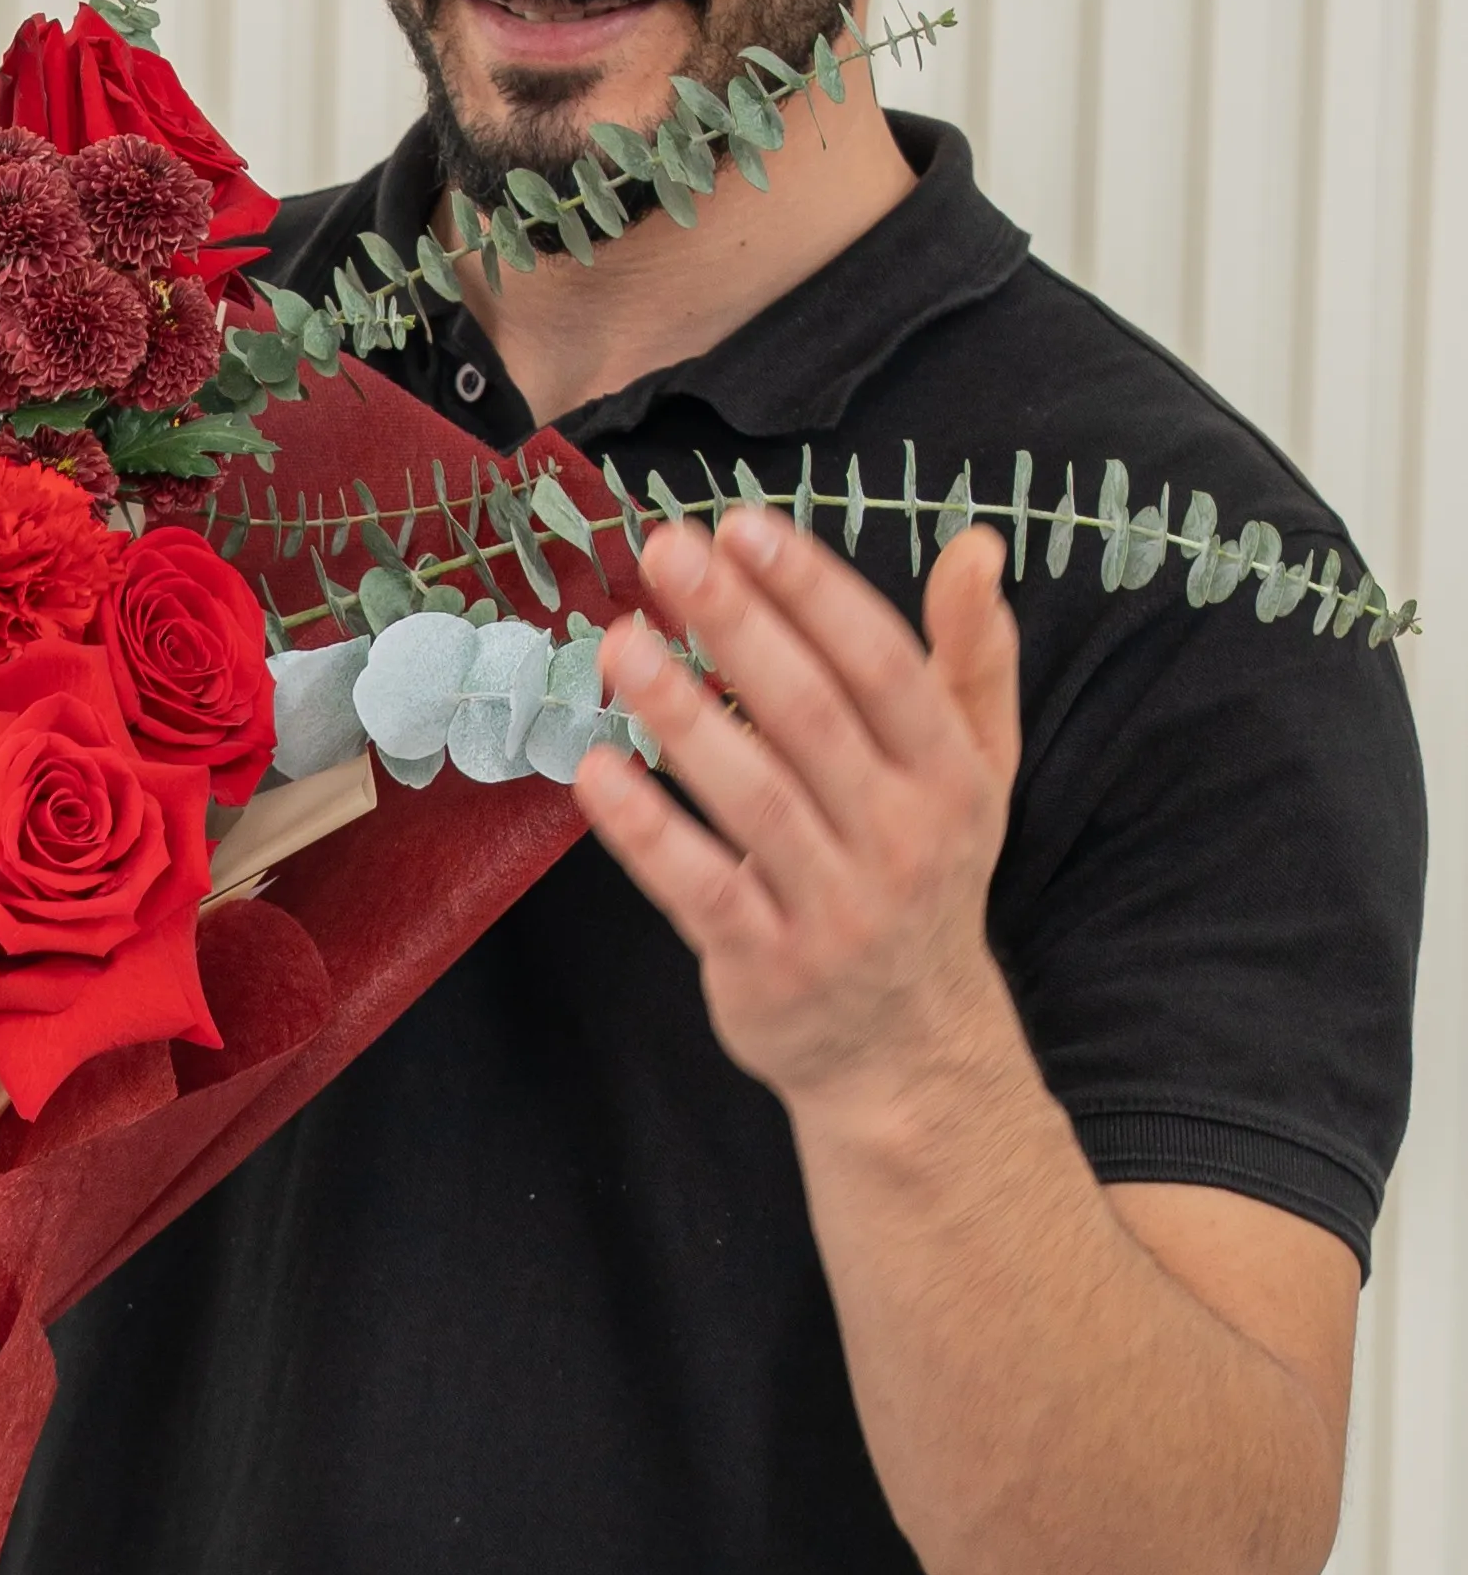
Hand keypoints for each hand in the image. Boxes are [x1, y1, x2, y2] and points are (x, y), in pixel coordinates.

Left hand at [576, 509, 1020, 1110]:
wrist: (908, 1046)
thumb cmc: (925, 876)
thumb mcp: (974, 768)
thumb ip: (971, 658)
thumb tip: (977, 545)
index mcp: (952, 775)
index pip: (881, 665)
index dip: (812, 592)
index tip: (741, 528)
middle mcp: (903, 837)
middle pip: (811, 715)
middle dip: (735, 626)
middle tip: (663, 554)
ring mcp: (835, 905)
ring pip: (751, 795)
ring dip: (680, 713)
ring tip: (619, 642)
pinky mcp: (765, 963)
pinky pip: (698, 885)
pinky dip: (645, 828)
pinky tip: (596, 769)